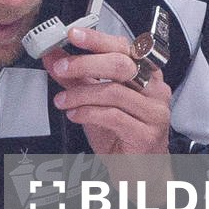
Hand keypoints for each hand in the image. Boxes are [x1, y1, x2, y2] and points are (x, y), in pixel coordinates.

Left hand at [44, 24, 171, 155]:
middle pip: (121, 65)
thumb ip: (75, 77)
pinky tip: (75, 114)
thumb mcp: (93, 101)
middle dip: (86, 63)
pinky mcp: (146, 134)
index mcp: (145, 75)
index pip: (124, 47)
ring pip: (114, 91)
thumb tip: (53, 56)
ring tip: (63, 100)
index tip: (73, 34)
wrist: (139, 173)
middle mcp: (155, 90)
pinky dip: (88, 113)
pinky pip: (113, 116)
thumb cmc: (121, 136)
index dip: (98, 39)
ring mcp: (154, 112)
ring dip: (80, 93)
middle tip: (61, 67)